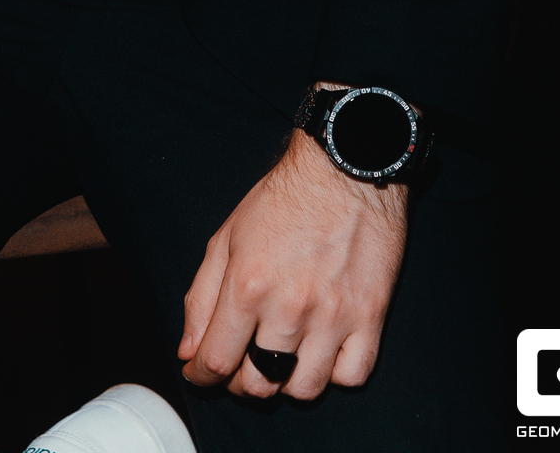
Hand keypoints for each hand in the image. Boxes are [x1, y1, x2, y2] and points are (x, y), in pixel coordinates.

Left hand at [177, 119, 407, 400]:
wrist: (344, 170)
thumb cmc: (283, 200)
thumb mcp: (227, 237)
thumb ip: (201, 297)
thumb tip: (189, 352)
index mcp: (248, 284)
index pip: (217, 360)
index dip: (202, 376)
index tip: (201, 374)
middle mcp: (289, 307)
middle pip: (258, 384)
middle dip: (240, 383)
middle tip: (241, 364)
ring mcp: (333, 317)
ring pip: (303, 390)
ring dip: (285, 382)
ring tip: (281, 359)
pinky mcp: (371, 317)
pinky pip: (352, 377)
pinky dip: (333, 374)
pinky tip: (321, 352)